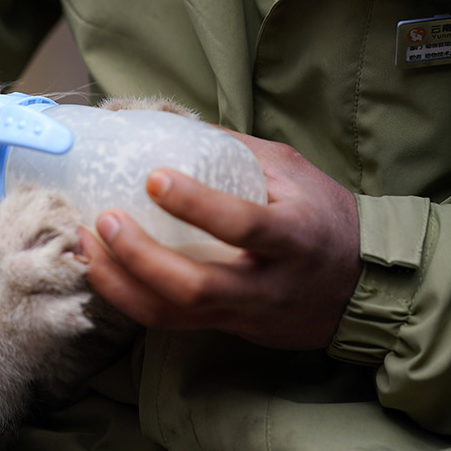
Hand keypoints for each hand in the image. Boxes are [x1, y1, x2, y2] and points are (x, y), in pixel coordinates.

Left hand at [81, 135, 361, 349]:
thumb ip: (236, 150)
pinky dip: (129, 297)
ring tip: (85, 247)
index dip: (196, 205)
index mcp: (295, 238)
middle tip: (103, 220)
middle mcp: (269, 285)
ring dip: (120, 284)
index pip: (243, 226)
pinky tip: (101, 270)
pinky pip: (169, 323)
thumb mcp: (294, 172)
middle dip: (139, 257)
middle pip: (196, 288)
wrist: (365, 289)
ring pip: (173, 316)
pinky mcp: (226, 330)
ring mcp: (245, 315)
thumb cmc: (326, 219)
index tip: (154, 177)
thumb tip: (168, 121)